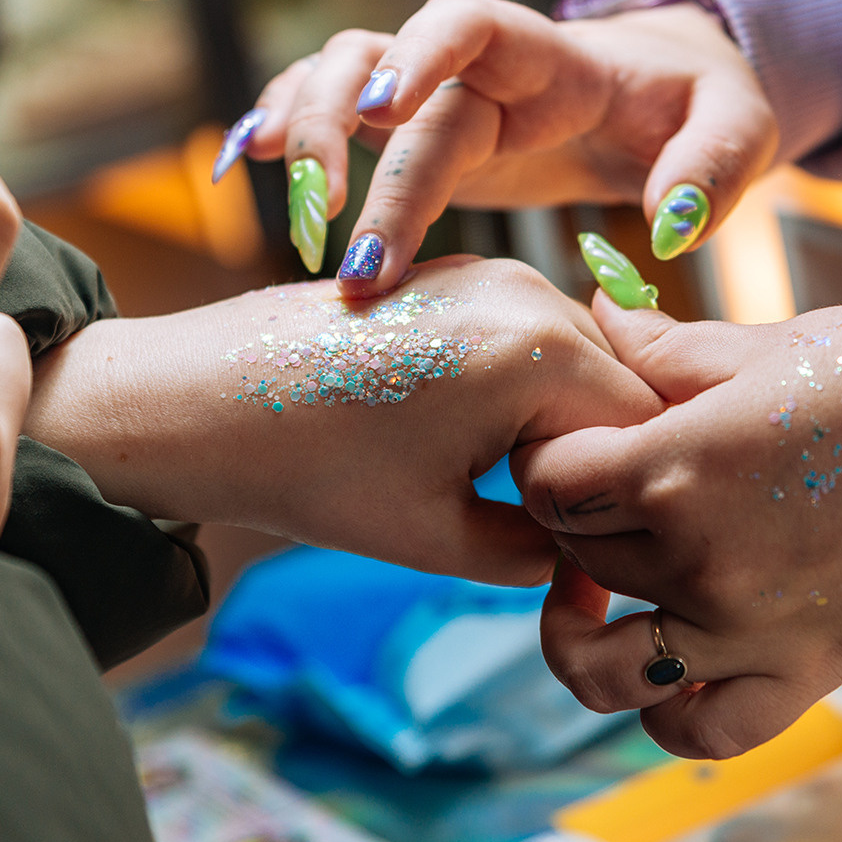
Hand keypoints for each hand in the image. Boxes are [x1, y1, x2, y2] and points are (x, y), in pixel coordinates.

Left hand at [22, 256, 661, 585]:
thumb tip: (590, 567)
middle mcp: (529, 292)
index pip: (643, 439)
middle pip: (621, 396)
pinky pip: (531, 342)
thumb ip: (543, 554)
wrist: (199, 401)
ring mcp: (492, 274)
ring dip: (560, 432)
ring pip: (578, 369)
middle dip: (596, 469)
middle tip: (542, 535)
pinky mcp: (458, 277)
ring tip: (493, 487)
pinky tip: (462, 444)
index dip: (624, 512)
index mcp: (540, 350)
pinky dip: (523, 398)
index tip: (576, 563)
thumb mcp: (443, 538)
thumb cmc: (311, 468)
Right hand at [218, 0, 775, 291]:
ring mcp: (434, 93)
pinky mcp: (413, 129)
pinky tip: (242, 163)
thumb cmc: (701, 107)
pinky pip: (330, 110)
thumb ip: (712, 171)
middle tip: (344, 254)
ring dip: (302, 135)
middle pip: (381, 72)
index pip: (468, 20)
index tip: (386, 110)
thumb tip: (672, 229)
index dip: (420, 52)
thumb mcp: (740, 130)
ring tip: (298, 223)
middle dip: (349, 151)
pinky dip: (282, 126)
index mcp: (547, 53)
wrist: (668, 96)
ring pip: (335, 77)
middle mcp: (475, 65)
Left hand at [514, 294, 841, 758]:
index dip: (540, 459)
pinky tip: (667, 664)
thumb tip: (600, 317)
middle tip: (598, 493)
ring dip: (580, 634)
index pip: (544, 484)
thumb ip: (664, 348)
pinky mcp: (807, 672)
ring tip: (595, 594)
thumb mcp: (766, 345)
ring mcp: (750, 629)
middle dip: (570, 521)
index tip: (564, 443)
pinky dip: (667, 712)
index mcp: (679, 466)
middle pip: (574, 556)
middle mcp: (700, 560)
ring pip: (604, 667)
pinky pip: (701, 729)